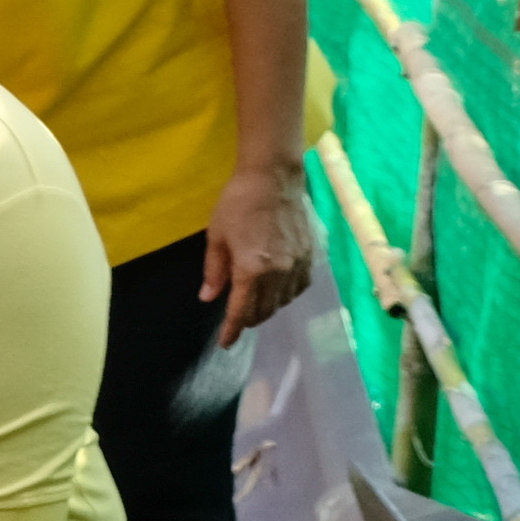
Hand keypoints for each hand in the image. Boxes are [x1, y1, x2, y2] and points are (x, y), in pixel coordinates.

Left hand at [203, 165, 324, 345]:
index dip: (232, 330)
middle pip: (265, 310)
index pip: (241, 311)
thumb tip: (209, 298)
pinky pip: (300, 286)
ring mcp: (298, 265)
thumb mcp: (217, 237)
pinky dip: (287, 293)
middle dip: (249, 319)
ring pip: (284, 301)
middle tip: (237, 318)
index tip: (225, 343)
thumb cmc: (237, 204)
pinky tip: (278, 288)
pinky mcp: (311, 255)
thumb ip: (215, 271)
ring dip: (268, 307)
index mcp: (251, 270)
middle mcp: (279, 273)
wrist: (274, 177)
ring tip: (256, 302)